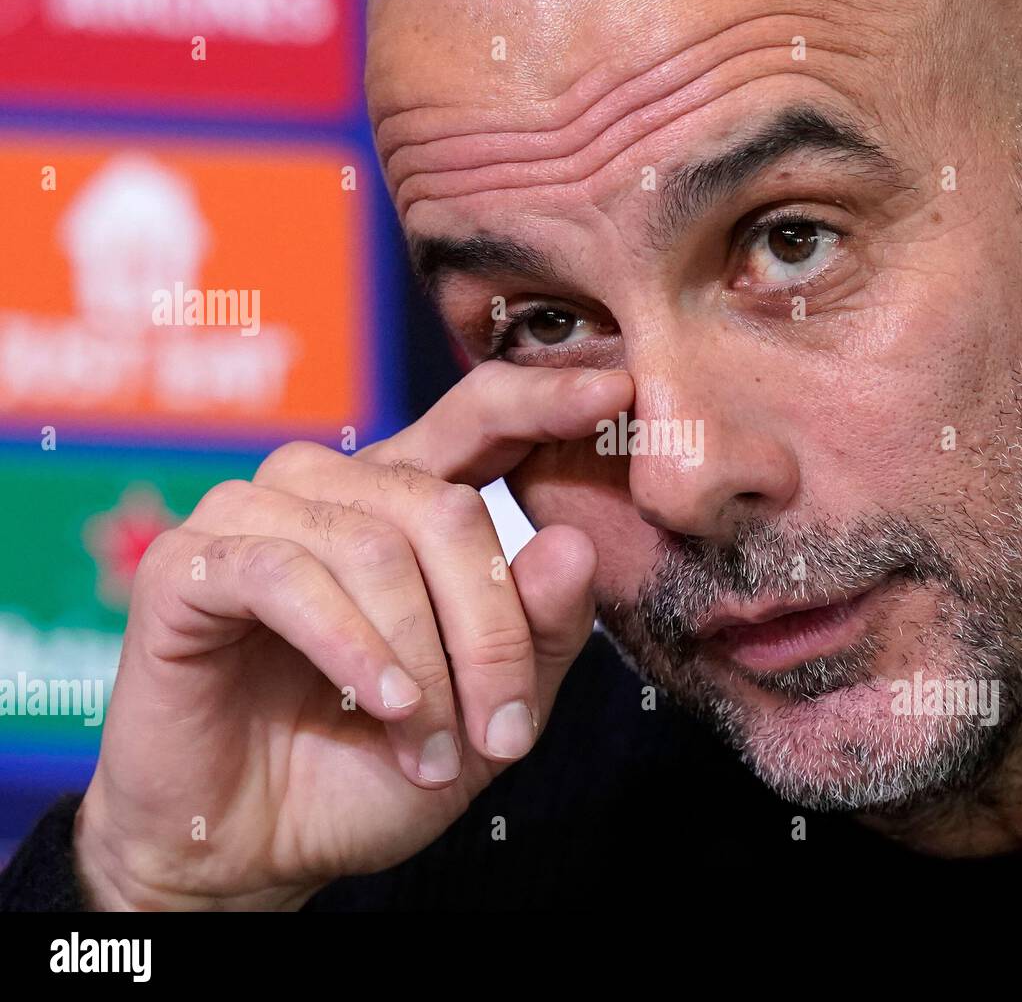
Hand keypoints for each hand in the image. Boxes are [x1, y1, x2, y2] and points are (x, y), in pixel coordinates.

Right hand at [74, 363, 632, 909]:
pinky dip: (349, 646)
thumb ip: (538, 631)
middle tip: (505, 732)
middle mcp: (331, 488)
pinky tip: (383, 704)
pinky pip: (286, 576)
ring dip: (421, 661)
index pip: (478, 417)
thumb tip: (573, 545)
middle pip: (444, 509)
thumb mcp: (490, 708)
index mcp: (406, 501)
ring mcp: (252, 515)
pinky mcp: (186, 565)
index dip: (542, 400)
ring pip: (374, 547)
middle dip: (491, 632)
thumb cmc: (378, 766)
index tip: (615, 392)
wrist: (264, 848)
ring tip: (433, 746)